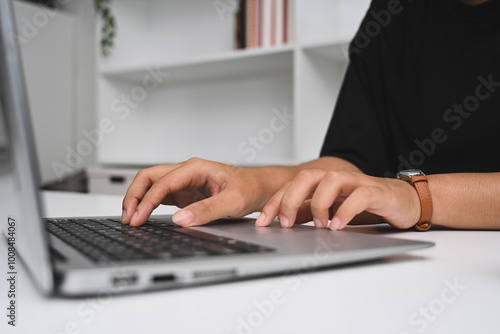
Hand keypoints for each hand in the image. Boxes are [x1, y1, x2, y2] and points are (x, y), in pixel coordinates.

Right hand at [122, 158, 269, 226]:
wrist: (259, 188)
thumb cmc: (249, 188)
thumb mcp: (233, 201)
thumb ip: (207, 211)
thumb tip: (181, 220)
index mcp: (195, 168)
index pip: (163, 182)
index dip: (147, 200)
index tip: (139, 217)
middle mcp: (186, 172)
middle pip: (149, 177)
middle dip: (134, 196)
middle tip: (128, 218)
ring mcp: (183, 182)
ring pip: (151, 185)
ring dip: (138, 200)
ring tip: (130, 219)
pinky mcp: (184, 193)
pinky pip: (159, 196)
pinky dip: (147, 205)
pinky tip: (143, 217)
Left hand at [255, 169, 420, 229]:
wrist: (404, 201)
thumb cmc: (367, 204)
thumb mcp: (331, 210)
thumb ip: (309, 211)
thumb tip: (284, 219)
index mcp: (323, 182)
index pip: (292, 186)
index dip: (275, 202)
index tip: (263, 222)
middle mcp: (338, 178)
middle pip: (307, 177)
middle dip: (290, 199)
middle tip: (285, 223)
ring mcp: (357, 183)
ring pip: (331, 180)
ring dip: (319, 203)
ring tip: (317, 225)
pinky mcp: (376, 191)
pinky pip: (359, 196)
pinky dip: (346, 211)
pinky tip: (338, 226)